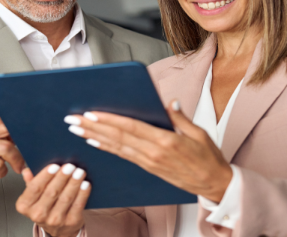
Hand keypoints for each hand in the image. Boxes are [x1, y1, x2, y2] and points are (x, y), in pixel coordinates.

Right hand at [0, 117, 23, 189]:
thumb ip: (4, 137)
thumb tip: (26, 135)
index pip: (5, 119)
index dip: (20, 127)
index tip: (30, 137)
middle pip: (6, 128)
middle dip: (20, 143)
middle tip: (25, 156)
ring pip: (5, 148)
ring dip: (16, 160)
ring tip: (17, 167)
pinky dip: (3, 171)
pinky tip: (0, 172)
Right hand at [16, 164, 90, 236]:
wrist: (57, 228)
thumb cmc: (45, 206)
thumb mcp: (34, 195)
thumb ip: (31, 182)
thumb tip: (27, 171)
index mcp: (25, 205)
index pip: (34, 188)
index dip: (45, 176)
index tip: (54, 166)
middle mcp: (38, 214)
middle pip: (51, 192)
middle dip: (62, 177)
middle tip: (69, 166)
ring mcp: (54, 220)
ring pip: (65, 198)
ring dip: (74, 183)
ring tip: (79, 172)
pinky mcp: (70, 222)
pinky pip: (77, 205)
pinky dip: (82, 193)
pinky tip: (85, 184)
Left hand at [64, 101, 231, 201]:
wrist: (214, 185)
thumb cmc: (208, 158)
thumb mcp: (199, 134)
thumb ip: (181, 118)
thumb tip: (169, 103)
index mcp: (166, 141)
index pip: (130, 127)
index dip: (109, 120)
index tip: (91, 113)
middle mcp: (153, 153)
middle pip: (117, 137)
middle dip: (92, 128)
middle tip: (72, 120)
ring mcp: (149, 163)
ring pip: (116, 147)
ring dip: (94, 137)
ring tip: (77, 129)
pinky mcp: (148, 168)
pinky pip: (123, 156)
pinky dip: (107, 149)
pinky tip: (94, 143)